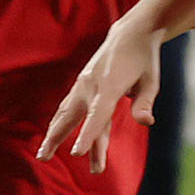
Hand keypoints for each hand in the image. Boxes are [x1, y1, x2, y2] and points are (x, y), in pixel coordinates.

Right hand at [40, 23, 162, 167]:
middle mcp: (91, 85)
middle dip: (55, 138)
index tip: (78, 153)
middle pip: (71, 116)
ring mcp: (83, 85)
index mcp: (110, 85)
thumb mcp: (151, 81)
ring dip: (54, 135)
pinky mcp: (80, 85)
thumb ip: (145, 102)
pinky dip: (59, 123)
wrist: (129, 35)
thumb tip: (146, 122)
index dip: (88, 135)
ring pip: (66, 114)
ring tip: (44, 156)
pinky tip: (53, 138)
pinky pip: (68, 108)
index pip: (98, 116)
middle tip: (43, 159)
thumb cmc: (144, 60)